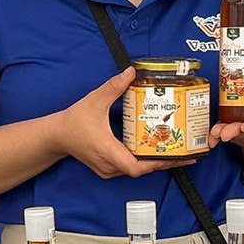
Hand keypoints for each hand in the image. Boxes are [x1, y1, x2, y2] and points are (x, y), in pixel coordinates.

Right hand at [56, 68, 189, 179]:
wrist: (57, 136)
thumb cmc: (73, 122)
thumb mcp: (94, 100)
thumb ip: (113, 86)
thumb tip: (131, 72)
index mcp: (107, 151)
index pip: (135, 166)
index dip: (156, 163)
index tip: (175, 156)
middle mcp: (109, 165)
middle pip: (142, 170)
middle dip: (164, 162)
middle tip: (186, 154)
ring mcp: (108, 169)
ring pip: (137, 170)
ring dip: (155, 162)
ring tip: (177, 153)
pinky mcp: (108, 168)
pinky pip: (130, 168)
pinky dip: (144, 161)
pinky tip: (156, 151)